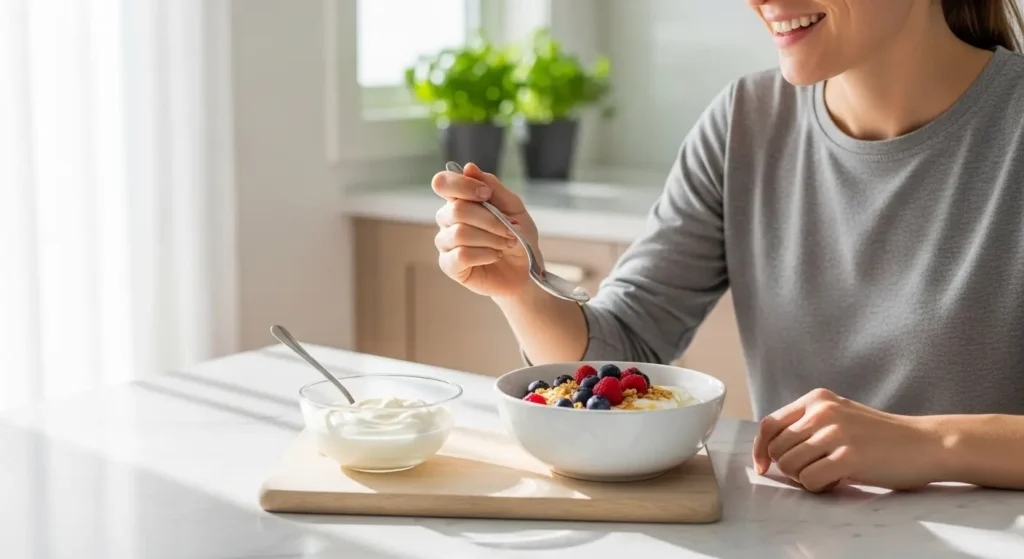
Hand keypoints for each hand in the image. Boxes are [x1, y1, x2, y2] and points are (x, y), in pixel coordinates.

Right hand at [431, 163, 540, 297]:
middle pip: (457, 210)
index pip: (443, 183)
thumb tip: (468, 168)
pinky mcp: (449, 265)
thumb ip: (493, 187)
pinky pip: (461, 255)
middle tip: (510, 229)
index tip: (486, 194)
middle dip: (490, 220)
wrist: (525, 270)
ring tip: (506, 244)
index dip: (463, 185)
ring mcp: (446, 242)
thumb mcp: (514, 208)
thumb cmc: (518, 237)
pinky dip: (485, 254)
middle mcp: (447, 219)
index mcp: (460, 199)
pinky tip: (494, 256)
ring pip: (460, 233)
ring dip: (491, 238)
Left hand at [752, 388, 941, 492]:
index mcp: (817, 399)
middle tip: (816, 471)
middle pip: (777, 449)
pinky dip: (819, 488)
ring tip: (831, 474)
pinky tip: (839, 481)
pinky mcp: (849, 456)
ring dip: (805, 478)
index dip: (760, 449)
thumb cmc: (881, 437)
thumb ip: (806, 426)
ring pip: (790, 466)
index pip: (769, 424)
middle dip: (789, 468)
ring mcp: (835, 432)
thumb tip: (768, 452)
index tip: (763, 467)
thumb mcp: (839, 417)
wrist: (926, 444)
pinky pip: (810, 480)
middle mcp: (823, 410)